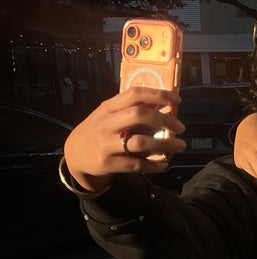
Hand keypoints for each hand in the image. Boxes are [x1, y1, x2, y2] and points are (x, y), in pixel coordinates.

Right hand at [63, 88, 185, 192]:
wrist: (75, 154)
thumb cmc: (100, 130)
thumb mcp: (111, 114)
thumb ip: (134, 109)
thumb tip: (165, 103)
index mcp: (108, 107)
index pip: (134, 94)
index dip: (158, 94)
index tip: (176, 100)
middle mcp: (106, 124)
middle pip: (139, 115)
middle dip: (164, 120)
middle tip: (180, 127)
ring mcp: (106, 144)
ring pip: (140, 142)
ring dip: (165, 145)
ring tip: (179, 146)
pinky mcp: (109, 163)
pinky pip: (137, 164)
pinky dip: (154, 164)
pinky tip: (164, 163)